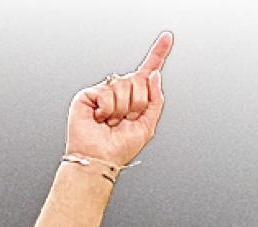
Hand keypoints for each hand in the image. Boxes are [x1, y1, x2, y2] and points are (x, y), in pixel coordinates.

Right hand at [65, 31, 172, 167]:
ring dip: (123, 109)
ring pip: (124, 86)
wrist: (100, 157)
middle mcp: (120, 91)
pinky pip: (108, 92)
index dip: (158, 54)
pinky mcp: (89, 93)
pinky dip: (108, 109)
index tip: (168, 38)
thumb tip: (154, 75)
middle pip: (138, 80)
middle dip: (138, 103)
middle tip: (127, 119)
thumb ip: (155, 100)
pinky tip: (101, 118)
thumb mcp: (148, 126)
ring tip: (113, 121)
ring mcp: (104, 91)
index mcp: (136, 98)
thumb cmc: (121, 146)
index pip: (147, 72)